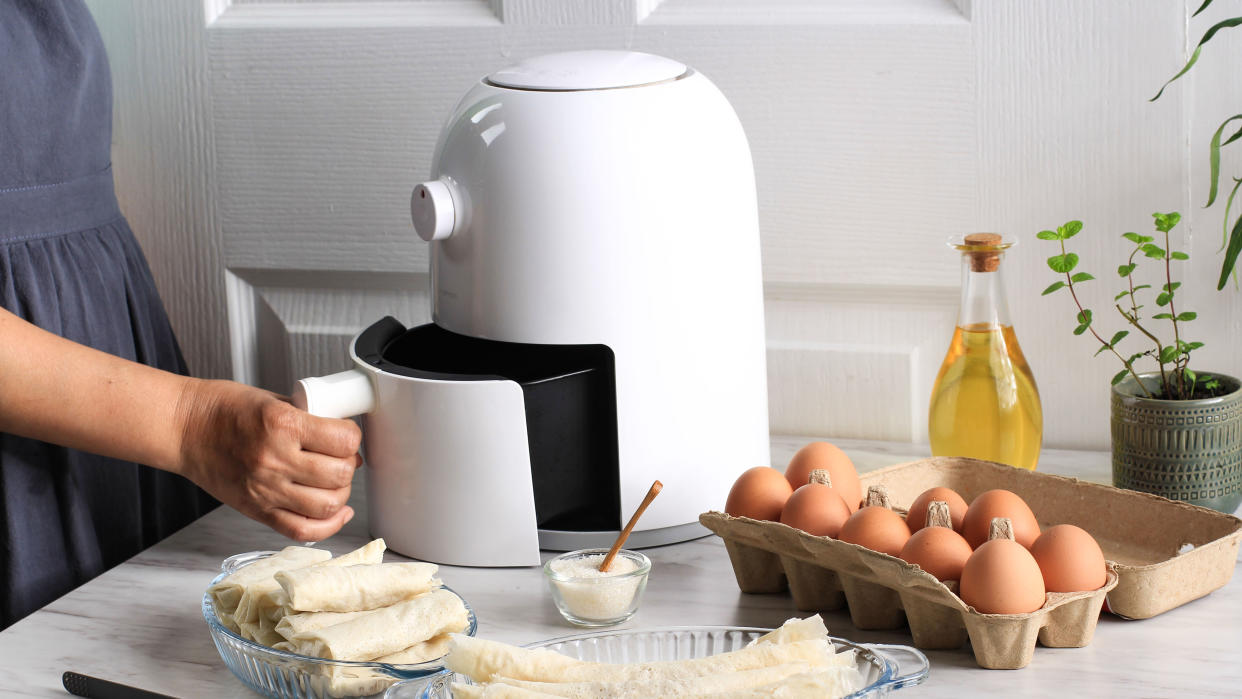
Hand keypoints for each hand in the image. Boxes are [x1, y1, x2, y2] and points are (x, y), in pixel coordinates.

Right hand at [174, 379, 362, 540]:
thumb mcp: (272, 400)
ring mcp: (265, 489)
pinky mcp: (257, 510)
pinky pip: (301, 530)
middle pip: (340, 474)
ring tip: (335, 482)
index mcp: (281, 424)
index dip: (353, 437)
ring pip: (327, 505)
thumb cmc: (222, 410)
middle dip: (349, 465)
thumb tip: (343, 435)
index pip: (343, 439)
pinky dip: (327, 526)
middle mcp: (275, 459)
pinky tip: (336, 513)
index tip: (348, 435)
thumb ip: (308, 417)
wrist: (183, 429)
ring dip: (341, 494)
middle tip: (342, 458)